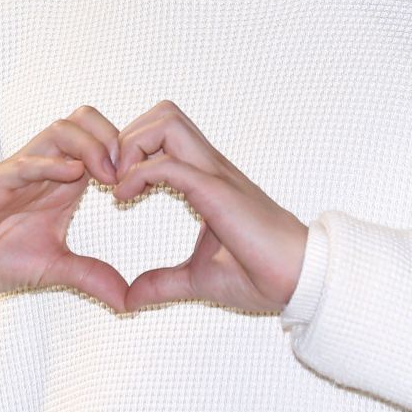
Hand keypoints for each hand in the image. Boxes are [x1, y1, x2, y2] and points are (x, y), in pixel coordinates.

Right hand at [0, 106, 128, 312]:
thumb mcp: (52, 270)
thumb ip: (90, 276)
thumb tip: (127, 301)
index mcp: (62, 181)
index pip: (100, 141)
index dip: (126, 153)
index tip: (142, 183)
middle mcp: (43, 168)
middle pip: (84, 120)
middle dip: (113, 137)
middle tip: (127, 173)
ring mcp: (18, 171)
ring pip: (59, 130)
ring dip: (90, 145)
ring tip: (107, 176)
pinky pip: (24, 162)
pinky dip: (51, 163)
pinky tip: (73, 175)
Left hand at [113, 100, 309, 314]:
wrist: (298, 281)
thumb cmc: (259, 275)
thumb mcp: (198, 280)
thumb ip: (162, 283)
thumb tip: (129, 298)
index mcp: (207, 179)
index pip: (165, 132)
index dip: (132, 150)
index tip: (116, 188)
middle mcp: (210, 167)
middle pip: (163, 113)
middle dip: (128, 137)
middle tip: (113, 178)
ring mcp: (215, 175)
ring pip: (167, 122)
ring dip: (133, 146)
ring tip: (120, 184)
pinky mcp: (218, 192)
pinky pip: (170, 164)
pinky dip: (139, 174)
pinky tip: (126, 199)